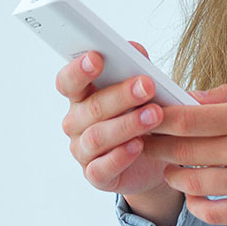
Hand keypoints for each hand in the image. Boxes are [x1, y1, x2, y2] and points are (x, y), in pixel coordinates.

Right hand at [56, 43, 173, 198]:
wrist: (157, 157)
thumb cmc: (144, 113)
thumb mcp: (145, 89)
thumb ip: (138, 68)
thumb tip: (136, 50)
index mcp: (82, 95)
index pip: (68, 81)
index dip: (79, 69)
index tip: (96, 57)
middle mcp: (76, 122)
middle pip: (91, 107)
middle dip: (120, 95)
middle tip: (147, 85)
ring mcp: (83, 150)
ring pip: (97, 137)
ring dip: (127, 124)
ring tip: (155, 115)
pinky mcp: (96, 175)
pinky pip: (100, 168)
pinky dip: (120, 157)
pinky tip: (138, 146)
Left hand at [144, 84, 226, 225]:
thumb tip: (187, 96)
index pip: (190, 117)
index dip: (158, 118)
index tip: (141, 116)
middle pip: (185, 150)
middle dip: (156, 147)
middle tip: (140, 144)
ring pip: (193, 182)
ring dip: (174, 177)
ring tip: (170, 170)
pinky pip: (212, 212)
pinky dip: (195, 206)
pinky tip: (194, 197)